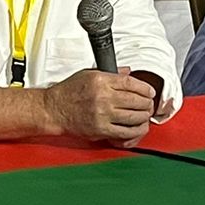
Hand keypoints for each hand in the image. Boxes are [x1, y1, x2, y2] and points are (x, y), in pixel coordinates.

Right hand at [43, 69, 157, 145]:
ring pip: (134, 117)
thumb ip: (111, 73)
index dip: (145, 88)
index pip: (131, 82)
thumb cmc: (69, 91)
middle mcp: (103, 97)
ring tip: (145, 115)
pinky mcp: (101, 130)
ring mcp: (102, 115)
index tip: (150, 91)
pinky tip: (138, 127)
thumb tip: (128, 72)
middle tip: (149, 104)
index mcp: (101, 80)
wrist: (53, 109)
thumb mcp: (88, 74)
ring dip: (144, 117)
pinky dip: (136, 130)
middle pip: (136, 100)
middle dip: (147, 103)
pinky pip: (125, 132)